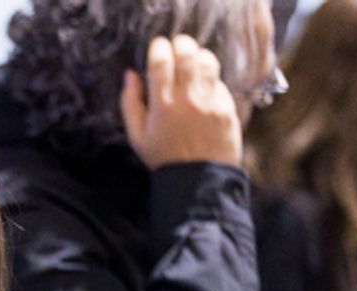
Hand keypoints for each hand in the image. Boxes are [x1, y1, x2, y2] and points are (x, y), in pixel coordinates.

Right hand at [119, 35, 242, 169]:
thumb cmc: (164, 158)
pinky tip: (204, 86)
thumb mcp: (137, 136)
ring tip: (192, 63)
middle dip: (181, 44)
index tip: (158, 48)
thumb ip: (130, 103)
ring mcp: (210, 101)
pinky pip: (219, 81)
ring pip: (207, 61)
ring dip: (199, 56)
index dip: (159, 47)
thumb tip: (130, 75)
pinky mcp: (227, 106)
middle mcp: (187, 98)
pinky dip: (211, 78)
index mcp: (162, 104)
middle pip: (187, 53)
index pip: (161, 60)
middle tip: (177, 48)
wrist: (198, 179)